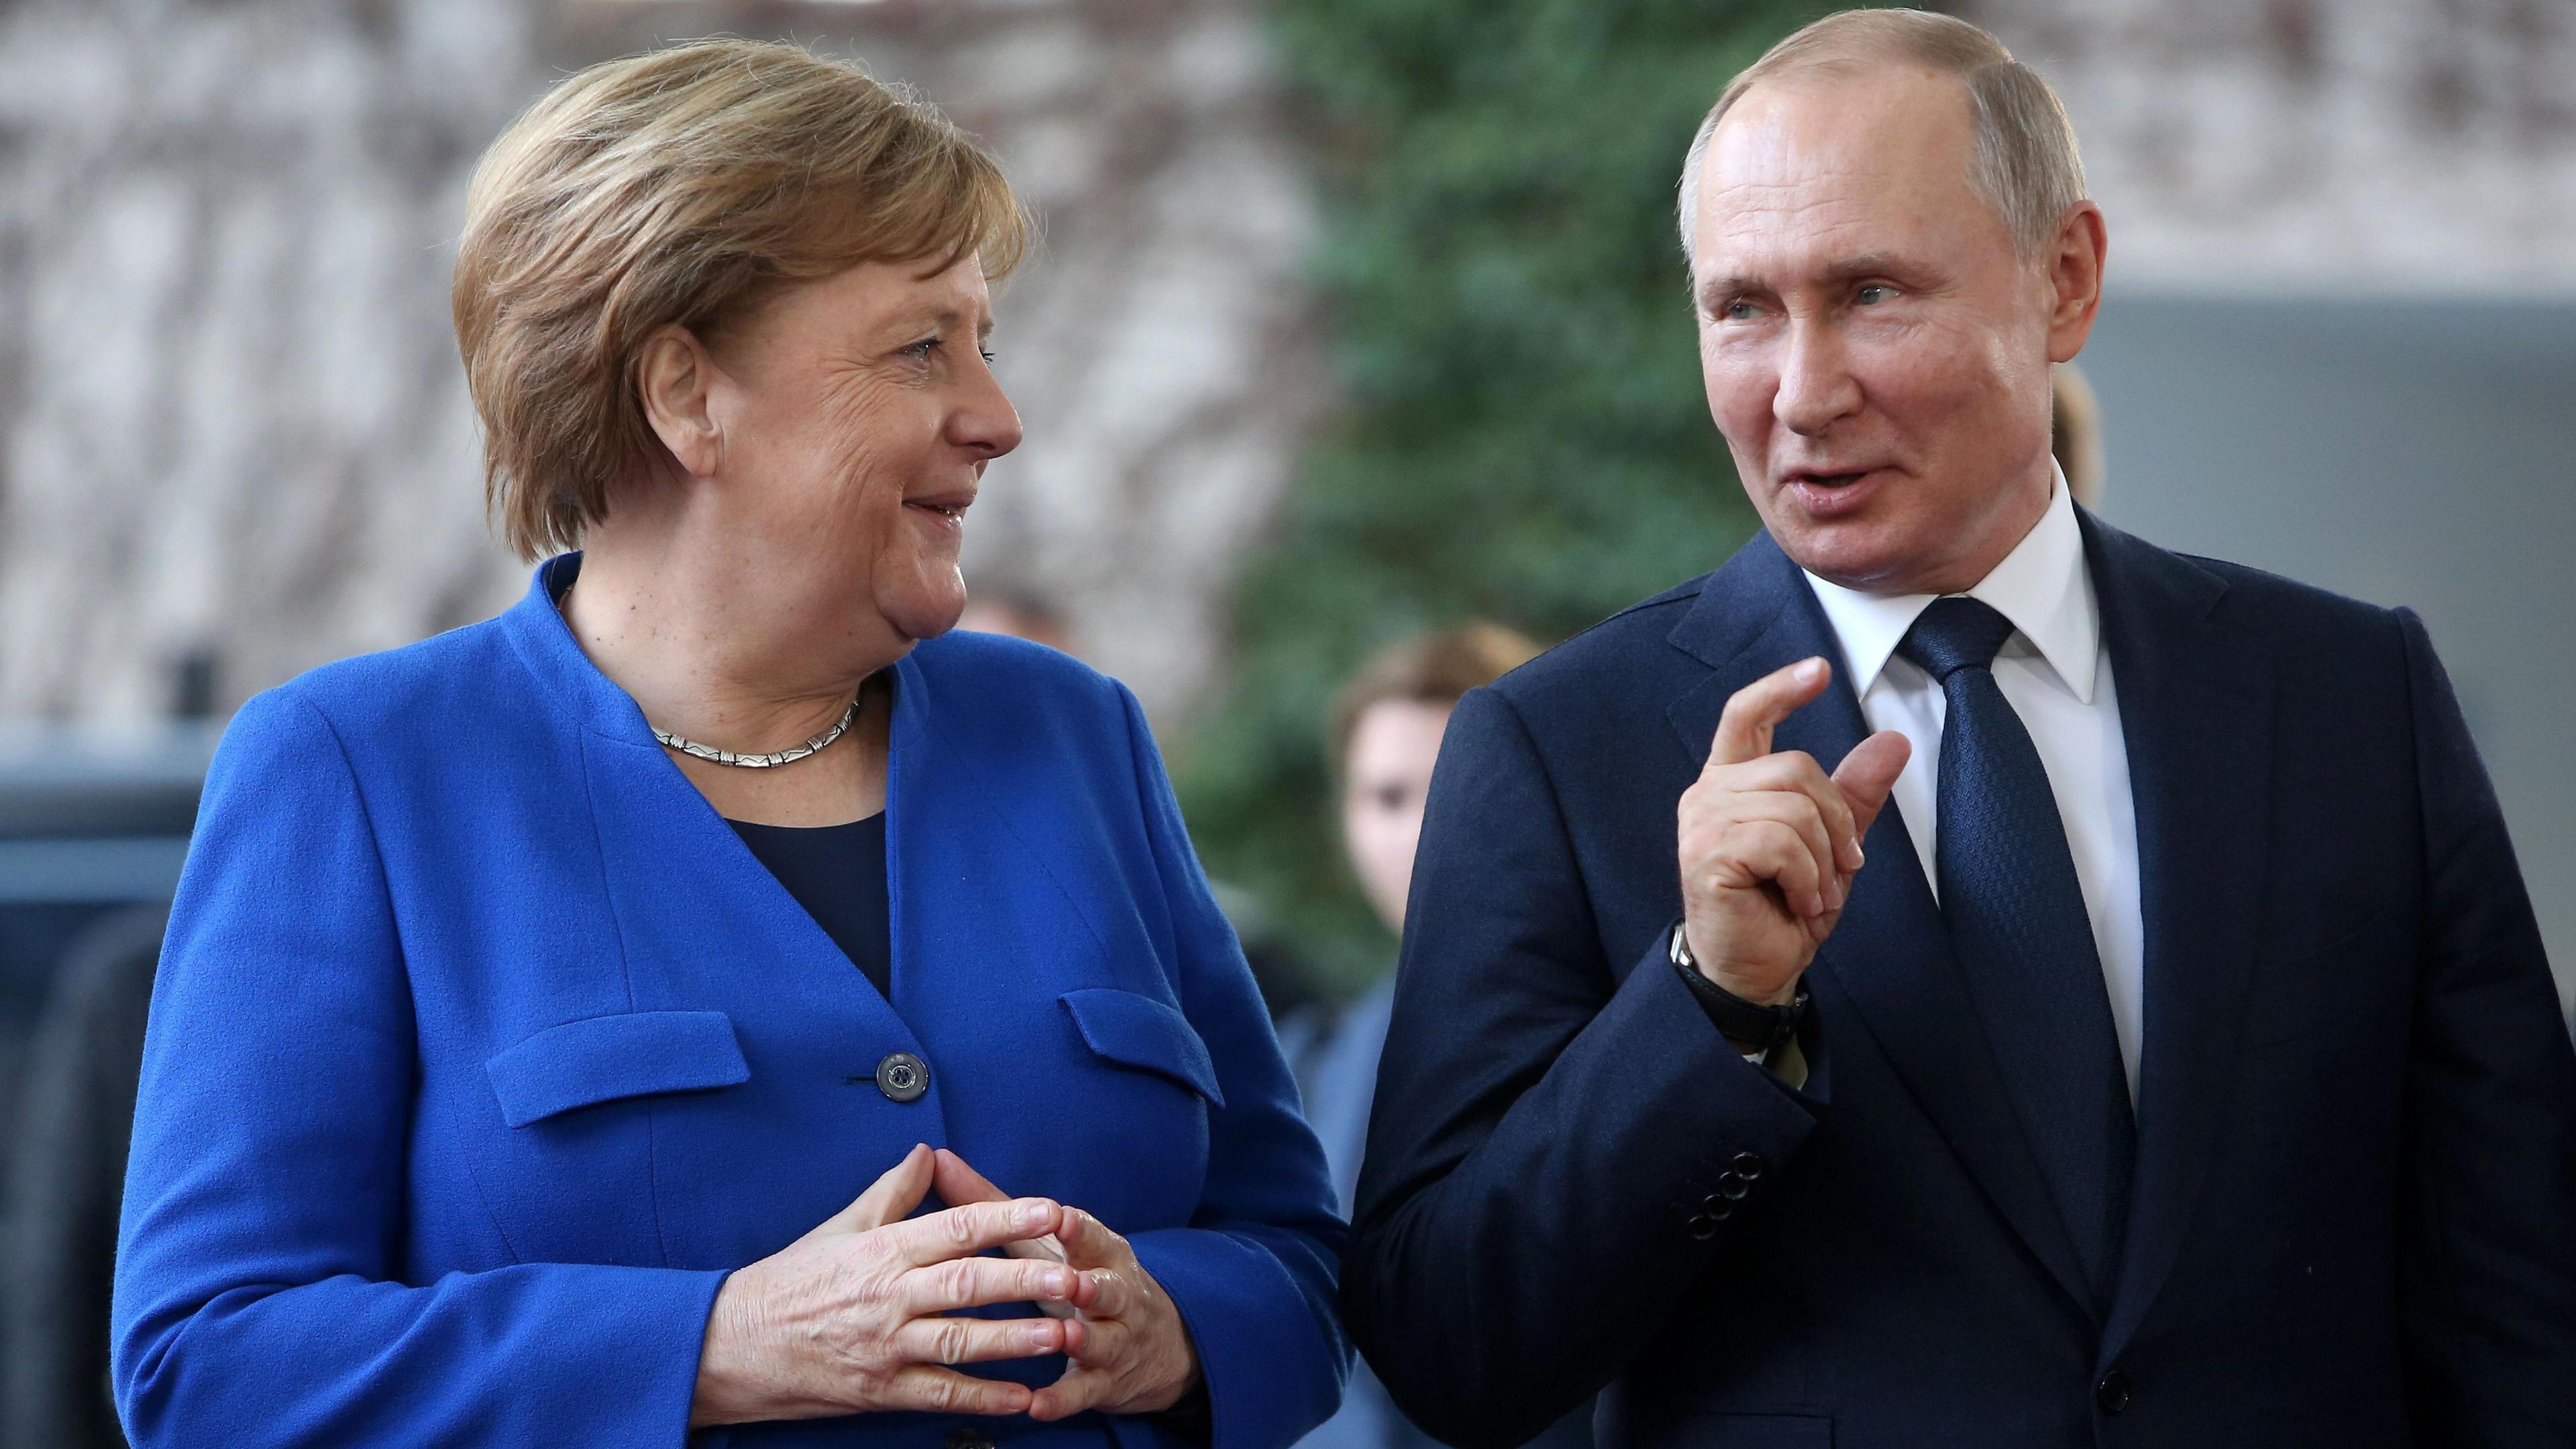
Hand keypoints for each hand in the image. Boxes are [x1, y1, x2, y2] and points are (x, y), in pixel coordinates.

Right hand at [689, 1144, 1096, 1426]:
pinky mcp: (880, 1390)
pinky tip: (1022, 1398)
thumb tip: (927, 1152)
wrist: (732, 1346)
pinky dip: (983, 1397)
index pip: (956, 1227)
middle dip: (1028, 1281)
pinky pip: (941, 1393)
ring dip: (1018, 1340)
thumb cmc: (790, 1282)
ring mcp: (886, 1346)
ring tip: (1066, 1335)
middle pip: (970, 1283)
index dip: (1008, 1218)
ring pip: (963, 1340)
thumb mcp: (840, 1227)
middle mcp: (889, 1297)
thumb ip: (891, 1192)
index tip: (1051, 1211)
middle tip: (1077, 1277)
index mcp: (883, 1250)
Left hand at [932, 1149, 1201, 1420]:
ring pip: (1102, 1339)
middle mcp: (1114, 1292)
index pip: (1089, 1235)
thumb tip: (937, 1160)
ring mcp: (1113, 1339)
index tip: (1059, 1217)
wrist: (1151, 1343)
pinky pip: (1083, 1392)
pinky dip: (1062, 1398)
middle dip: (1093, 1284)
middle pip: (1106, 1286)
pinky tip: (1037, 1404)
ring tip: (1065, 1339)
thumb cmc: (1078, 1275)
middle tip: (1075, 1283)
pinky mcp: (1104, 1381)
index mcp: (1099, 1250)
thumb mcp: (1044, 1241)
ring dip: (1085, 1338)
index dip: (1076, 1228)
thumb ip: (991, 1206)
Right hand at [1677, 657, 1909, 1005]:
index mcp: (1733, 781)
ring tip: (1811, 891)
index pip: (1745, 715)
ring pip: (1793, 808)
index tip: (1818, 670)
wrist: (1754, 971)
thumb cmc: (1782, 909)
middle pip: (1795, 767)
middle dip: (1837, 819)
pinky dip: (1806, 877)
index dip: (1780, 688)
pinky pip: (1780, 843)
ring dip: (1822, 858)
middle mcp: (1708, 794)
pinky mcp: (1706, 855)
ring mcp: (1702, 823)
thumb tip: (1893, 741)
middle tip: (1841, 868)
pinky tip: (1797, 901)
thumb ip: (1854, 795)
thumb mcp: (1831, 847)